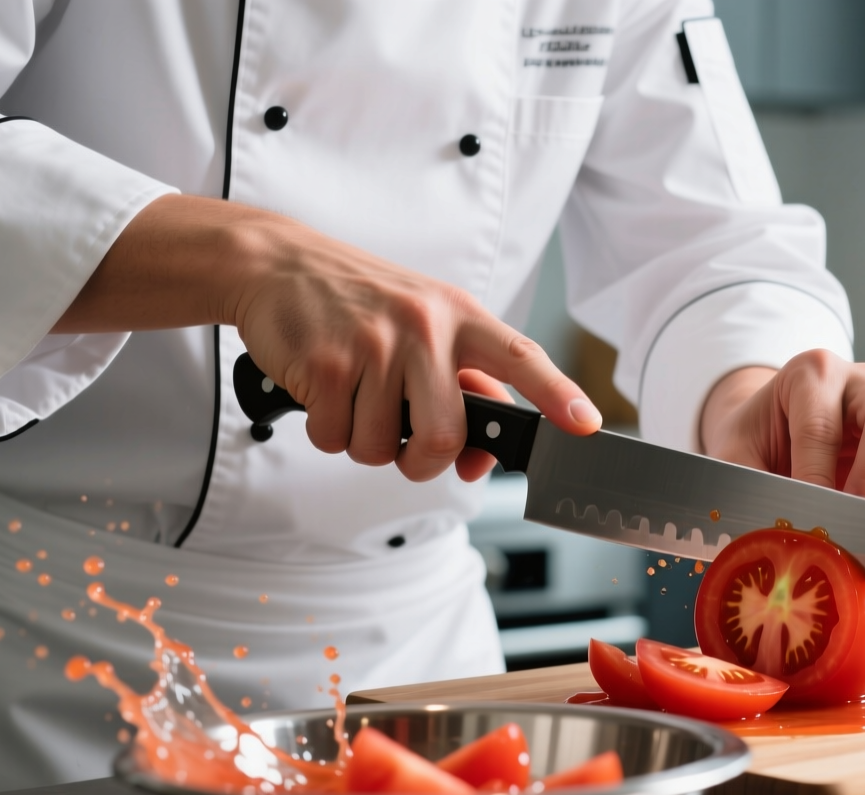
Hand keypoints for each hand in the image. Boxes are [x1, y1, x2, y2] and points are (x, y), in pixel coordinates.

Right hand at [60, 195, 600, 482]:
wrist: (279, 263)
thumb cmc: (361, 300)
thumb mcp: (425, 321)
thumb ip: (462, 381)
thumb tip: (480, 454)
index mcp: (459, 317)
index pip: (520, 357)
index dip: (556, 394)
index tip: (585, 424)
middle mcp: (423, 328)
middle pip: (443, 436)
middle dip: (422, 462)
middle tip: (406, 448)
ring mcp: (373, 345)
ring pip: (380, 447)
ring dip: (364, 443)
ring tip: (355, 400)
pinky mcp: (327, 364)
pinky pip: (335, 440)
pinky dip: (327, 433)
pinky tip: (325, 394)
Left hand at [699, 350, 864, 516]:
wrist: (771, 430)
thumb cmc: (755, 440)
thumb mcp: (734, 454)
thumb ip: (747, 487)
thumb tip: (767, 537)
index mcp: (811, 373)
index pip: (821, 427)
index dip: (817, 480)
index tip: (814, 522)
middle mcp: (861, 382)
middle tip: (857, 527)